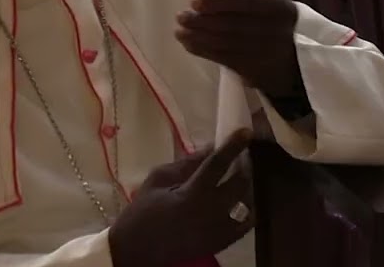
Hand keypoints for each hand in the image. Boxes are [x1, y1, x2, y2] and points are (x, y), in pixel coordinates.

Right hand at [109, 129, 253, 266]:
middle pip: (241, 183)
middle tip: (242, 156)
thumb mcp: (158, 180)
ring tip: (241, 176)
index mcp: (192, 193)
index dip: (234, 146)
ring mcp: (219, 230)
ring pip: (249, 203)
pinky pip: (245, 224)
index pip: (219, 164)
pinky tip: (241, 200)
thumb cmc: (142, 212)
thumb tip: (211, 147)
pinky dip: (248, 209)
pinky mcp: (220, 243)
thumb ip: (187, 163)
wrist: (135, 252)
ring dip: (248, 187)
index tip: (245, 132)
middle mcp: (211, 212)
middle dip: (245, 165)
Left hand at [176, 0, 301, 95]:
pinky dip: (203, 50)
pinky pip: (223, 59)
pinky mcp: (253, 71)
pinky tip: (187, 42)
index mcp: (282, 9)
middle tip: (181, 15)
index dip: (221, 4)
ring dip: (199, 36)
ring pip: (226, 43)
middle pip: (234, 25)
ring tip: (180, 28)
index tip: (195, 1)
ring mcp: (265, 54)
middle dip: (205, 21)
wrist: (289, 65)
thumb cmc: (274, 18)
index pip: (248, 5)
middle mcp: (277, 32)